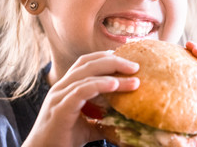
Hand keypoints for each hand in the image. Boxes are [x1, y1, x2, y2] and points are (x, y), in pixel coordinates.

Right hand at [22, 51, 139, 146]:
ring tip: (134, 79)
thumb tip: (126, 122)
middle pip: (88, 63)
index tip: (127, 59)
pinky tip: (114, 85)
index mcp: (67, 87)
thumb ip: (104, 120)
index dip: (105, 57)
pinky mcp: (61, 108)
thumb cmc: (63, 139)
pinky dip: (99, 85)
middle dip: (114, 61)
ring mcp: (59, 96)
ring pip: (87, 75)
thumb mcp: (88, 126)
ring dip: (114, 74)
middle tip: (136, 66)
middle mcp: (61, 87)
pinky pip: (81, 91)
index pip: (86, 62)